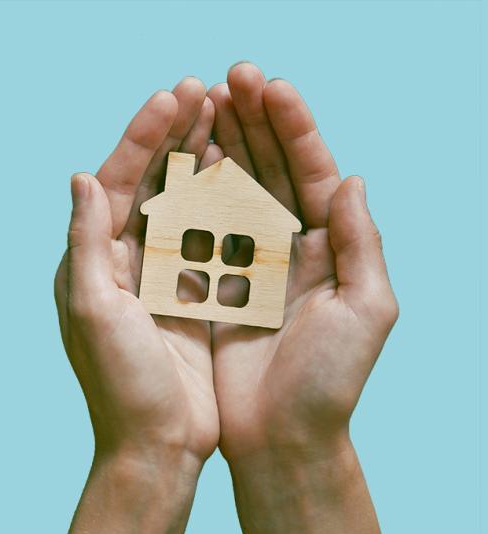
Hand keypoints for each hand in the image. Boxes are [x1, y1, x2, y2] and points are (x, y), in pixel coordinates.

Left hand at [54, 78, 220, 533]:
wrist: (159, 442)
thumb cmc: (122, 385)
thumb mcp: (91, 312)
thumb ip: (84, 244)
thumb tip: (78, 176)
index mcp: (96, 259)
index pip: (116, 181)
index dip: (143, 137)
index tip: (172, 97)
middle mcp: (126, 260)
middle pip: (152, 183)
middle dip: (175, 137)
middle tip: (204, 92)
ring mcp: (164, 274)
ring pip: (184, 204)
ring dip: (203, 162)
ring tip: (226, 120)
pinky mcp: (195, 293)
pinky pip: (212, 239)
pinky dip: (226, 207)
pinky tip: (245, 177)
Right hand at [208, 63, 397, 533]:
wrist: (281, 435)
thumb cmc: (330, 381)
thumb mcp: (367, 309)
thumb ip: (363, 242)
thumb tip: (354, 178)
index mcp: (333, 248)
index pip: (316, 173)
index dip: (296, 129)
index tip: (271, 88)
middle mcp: (296, 248)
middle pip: (276, 172)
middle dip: (257, 124)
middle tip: (233, 78)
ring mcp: (254, 262)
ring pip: (239, 192)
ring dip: (225, 147)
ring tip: (206, 104)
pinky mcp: (221, 282)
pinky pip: (207, 230)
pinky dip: (198, 196)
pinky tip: (186, 161)